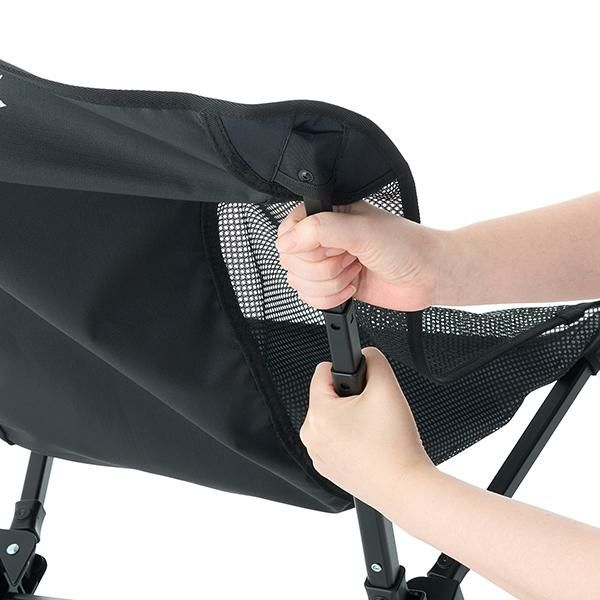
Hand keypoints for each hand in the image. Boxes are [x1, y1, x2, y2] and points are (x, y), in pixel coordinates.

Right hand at [276, 201, 447, 310]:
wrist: (429, 275)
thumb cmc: (406, 246)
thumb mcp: (361, 231)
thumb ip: (320, 230)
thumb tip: (287, 241)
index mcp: (327, 214)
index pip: (288, 231)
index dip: (303, 246)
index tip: (330, 248)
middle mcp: (325, 238)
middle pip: (291, 261)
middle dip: (322, 268)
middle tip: (349, 258)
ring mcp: (329, 263)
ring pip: (300, 282)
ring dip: (329, 284)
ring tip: (354, 271)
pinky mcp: (334, 286)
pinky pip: (312, 299)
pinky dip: (331, 298)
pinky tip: (352, 287)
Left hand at [300, 347, 433, 508]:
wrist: (405, 488)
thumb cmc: (394, 445)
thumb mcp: (387, 386)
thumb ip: (373, 359)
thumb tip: (364, 354)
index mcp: (318, 414)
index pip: (323, 373)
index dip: (347, 373)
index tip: (364, 385)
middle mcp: (311, 436)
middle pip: (329, 397)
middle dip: (351, 399)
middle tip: (374, 413)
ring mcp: (318, 455)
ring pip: (334, 420)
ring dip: (352, 419)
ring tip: (375, 432)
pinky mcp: (329, 469)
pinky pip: (337, 441)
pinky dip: (352, 440)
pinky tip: (371, 447)